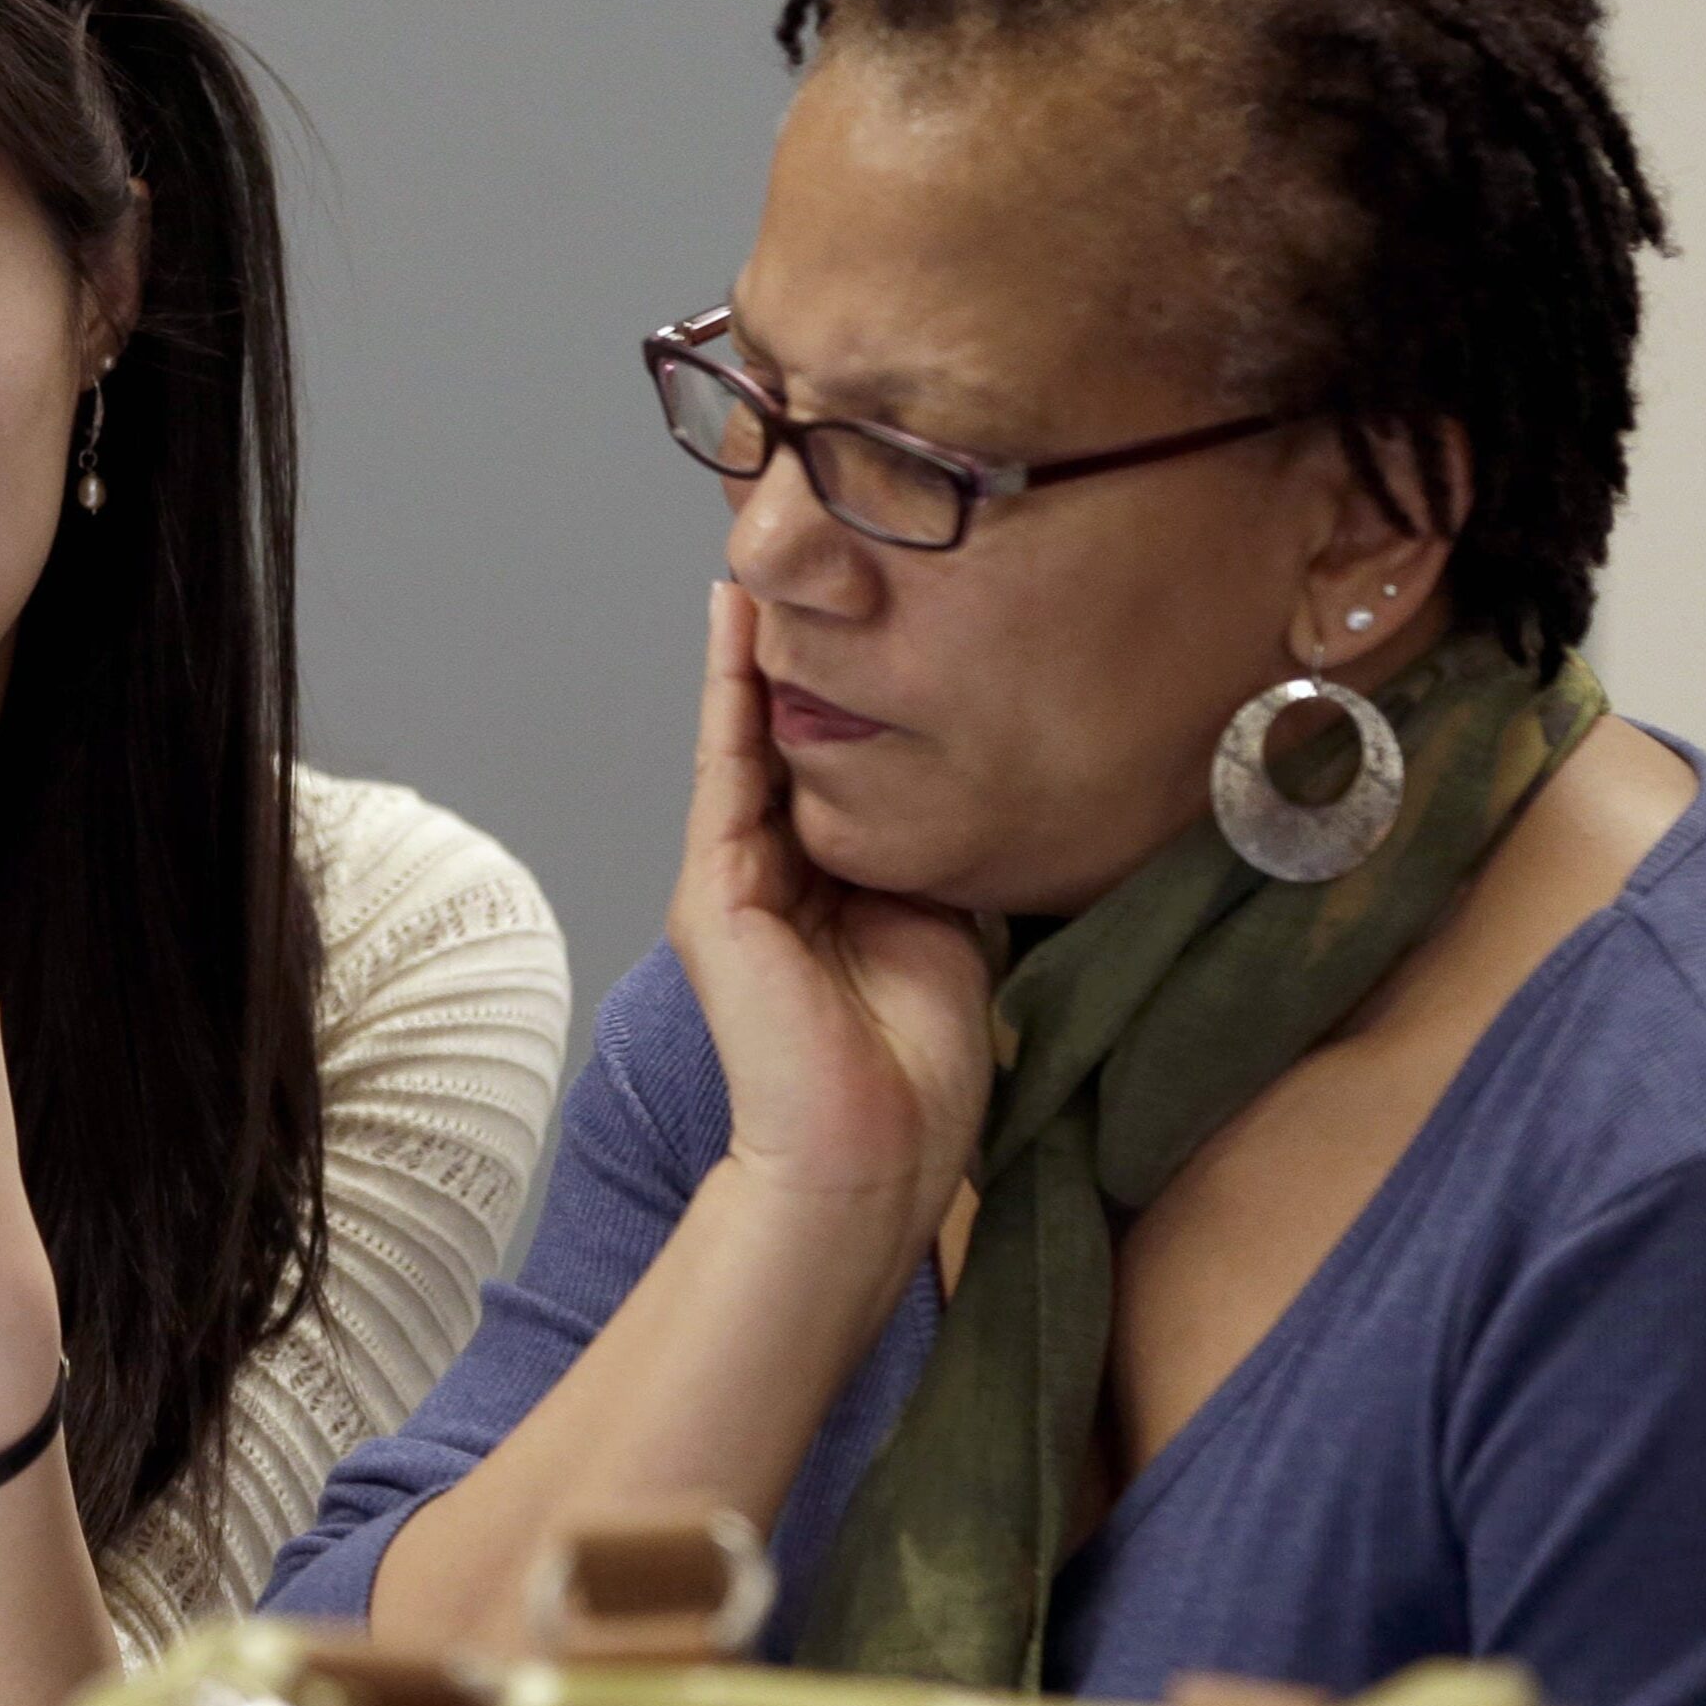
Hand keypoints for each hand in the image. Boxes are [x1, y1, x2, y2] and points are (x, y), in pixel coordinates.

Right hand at [672, 581, 993, 1226]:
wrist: (868, 1163)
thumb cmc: (919, 1078)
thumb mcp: (954, 931)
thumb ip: (947, 860)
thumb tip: (987, 784)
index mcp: (830, 890)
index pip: (834, 763)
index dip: (845, 682)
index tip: (869, 598)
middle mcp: (773, 877)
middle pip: (783, 735)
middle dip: (793, 644)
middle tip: (807, 542)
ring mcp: (736, 883)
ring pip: (747, 737)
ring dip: (753, 646)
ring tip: (764, 551)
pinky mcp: (718, 894)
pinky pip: (727, 769)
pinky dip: (728, 691)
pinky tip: (737, 621)